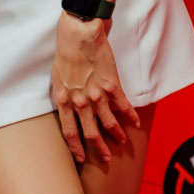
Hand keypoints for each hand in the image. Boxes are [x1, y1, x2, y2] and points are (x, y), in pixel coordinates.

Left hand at [51, 15, 141, 164]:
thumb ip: (65, 95)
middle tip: (104, 158)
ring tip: (121, 142)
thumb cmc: (65, 52)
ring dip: (116, 135)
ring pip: (108, 124)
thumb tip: (69, 106)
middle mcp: (80, 102)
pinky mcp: (112, 86)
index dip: (76, 147)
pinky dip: (130, 116)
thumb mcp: (57, 78)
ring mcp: (97, 95)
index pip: (69, 132)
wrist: (79, 34)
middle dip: (98, 149)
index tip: (81, 157)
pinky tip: (135, 122)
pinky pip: (123, 106)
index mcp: (64, 101)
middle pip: (90, 133)